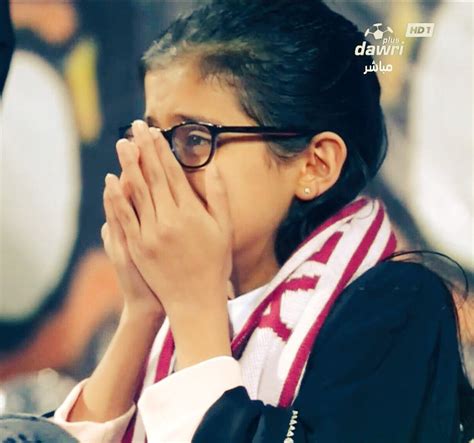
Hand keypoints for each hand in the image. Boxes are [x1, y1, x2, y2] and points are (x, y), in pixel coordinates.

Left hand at [107, 120, 232, 316]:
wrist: (195, 299)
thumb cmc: (214, 263)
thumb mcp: (224, 229)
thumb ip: (219, 197)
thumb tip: (213, 167)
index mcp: (192, 212)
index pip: (173, 173)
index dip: (162, 150)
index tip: (154, 132)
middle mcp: (170, 219)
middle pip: (153, 176)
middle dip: (143, 149)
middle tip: (134, 127)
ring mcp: (151, 233)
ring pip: (137, 192)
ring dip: (128, 165)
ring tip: (122, 144)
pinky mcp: (137, 247)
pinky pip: (124, 217)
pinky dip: (117, 197)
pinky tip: (112, 180)